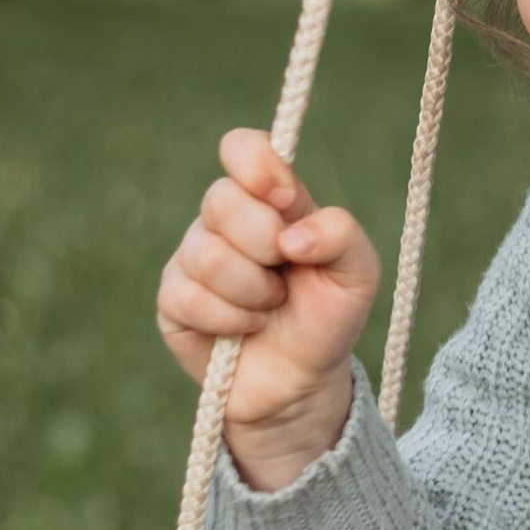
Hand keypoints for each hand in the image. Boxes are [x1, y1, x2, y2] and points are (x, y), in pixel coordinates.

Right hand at [155, 129, 379, 486]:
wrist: (301, 382)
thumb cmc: (328, 317)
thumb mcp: (357, 273)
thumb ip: (340, 235)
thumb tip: (291, 235)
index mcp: (268, 199)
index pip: (241, 148)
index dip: (256, 164)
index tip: (286, 198)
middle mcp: (224, 220)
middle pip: (222, 200)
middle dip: (265, 243)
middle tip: (286, 273)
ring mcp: (192, 258)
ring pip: (208, 254)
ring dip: (253, 291)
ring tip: (270, 308)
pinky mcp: (172, 300)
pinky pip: (189, 296)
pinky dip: (230, 319)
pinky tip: (244, 330)